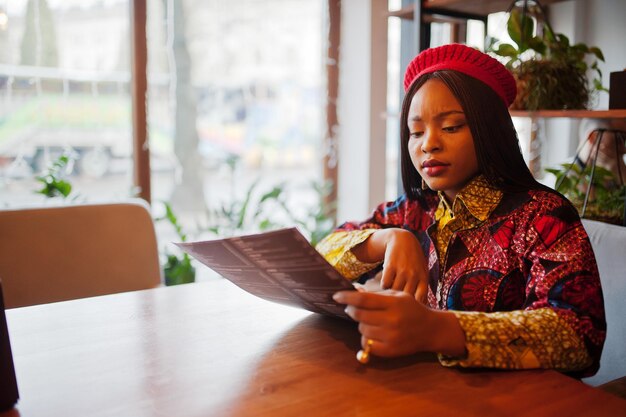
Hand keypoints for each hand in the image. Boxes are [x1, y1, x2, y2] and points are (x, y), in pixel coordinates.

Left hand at [333, 290, 465, 357]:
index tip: (336, 296)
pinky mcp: (390, 350)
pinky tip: (372, 332)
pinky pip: (366, 344)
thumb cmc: (411, 309)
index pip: (363, 299)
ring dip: (360, 324)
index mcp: (393, 303)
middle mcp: (392, 320)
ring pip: (361, 329)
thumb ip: (376, 295)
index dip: (346, 297)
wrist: (430, 330)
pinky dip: (365, 338)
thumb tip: (353, 292)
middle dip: (351, 310)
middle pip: (359, 315)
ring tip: (368, 320)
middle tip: (350, 308)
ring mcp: (391, 337)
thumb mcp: (398, 296)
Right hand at [380, 229, 427, 301]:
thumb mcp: (422, 272)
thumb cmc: (413, 260)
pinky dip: (383, 287)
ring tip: (388, 295)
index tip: (408, 309)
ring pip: (394, 292)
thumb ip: (422, 289)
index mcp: (424, 278)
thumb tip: (421, 307)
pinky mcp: (390, 266)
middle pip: (406, 297)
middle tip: (394, 304)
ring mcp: (402, 270)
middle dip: (400, 303)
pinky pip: (385, 284)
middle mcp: (414, 275)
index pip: (421, 299)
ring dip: (390, 295)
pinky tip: (384, 285)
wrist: (402, 240)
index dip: (414, 307)